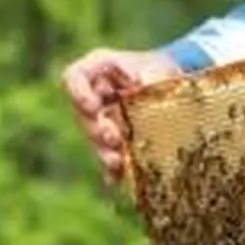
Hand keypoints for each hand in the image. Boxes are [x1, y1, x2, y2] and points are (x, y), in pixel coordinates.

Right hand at [61, 48, 182, 183]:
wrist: (171, 84)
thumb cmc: (160, 68)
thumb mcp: (157, 66)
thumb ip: (149, 72)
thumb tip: (140, 82)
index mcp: (96, 70)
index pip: (73, 78)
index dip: (79, 94)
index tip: (93, 107)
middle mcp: (93, 96)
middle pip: (83, 115)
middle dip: (96, 129)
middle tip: (113, 138)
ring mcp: (99, 120)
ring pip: (94, 139)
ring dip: (103, 152)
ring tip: (117, 162)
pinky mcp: (111, 141)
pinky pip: (107, 156)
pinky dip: (112, 169)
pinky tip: (117, 179)